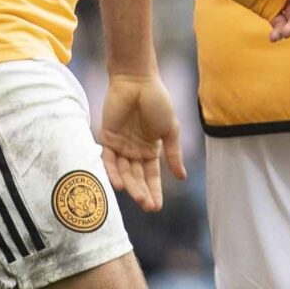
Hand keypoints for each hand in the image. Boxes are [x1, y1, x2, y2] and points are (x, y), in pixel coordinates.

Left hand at [99, 74, 185, 211]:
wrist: (138, 80)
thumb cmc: (157, 101)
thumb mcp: (170, 129)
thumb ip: (174, 154)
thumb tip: (182, 177)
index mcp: (151, 149)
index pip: (151, 176)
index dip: (154, 191)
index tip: (156, 207)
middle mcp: (134, 151)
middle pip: (137, 177)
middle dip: (142, 192)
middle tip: (146, 206)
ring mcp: (120, 145)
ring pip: (124, 171)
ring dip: (130, 185)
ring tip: (137, 198)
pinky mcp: (107, 138)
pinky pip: (108, 159)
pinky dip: (113, 172)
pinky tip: (119, 184)